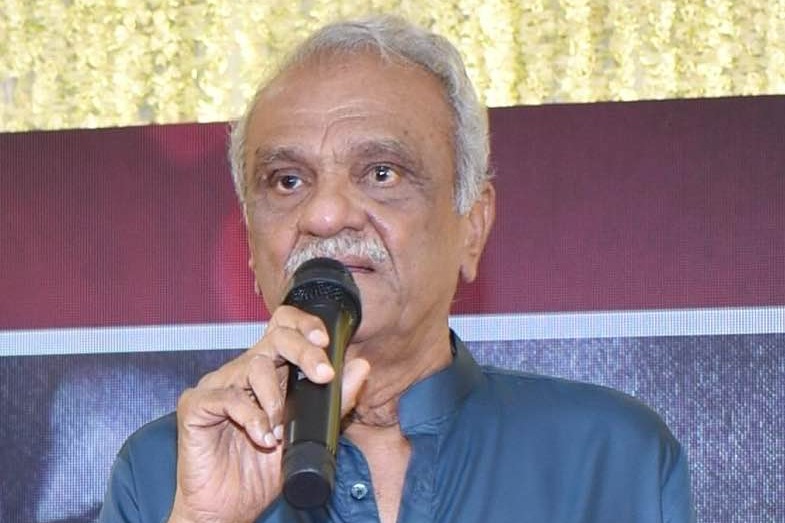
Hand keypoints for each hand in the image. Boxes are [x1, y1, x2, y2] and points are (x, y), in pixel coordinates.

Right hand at [167, 305, 369, 522]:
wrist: (227, 508)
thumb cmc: (262, 470)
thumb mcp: (309, 434)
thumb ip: (336, 402)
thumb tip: (361, 367)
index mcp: (269, 372)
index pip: (284, 327)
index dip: (304, 324)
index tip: (324, 341)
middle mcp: (243, 371)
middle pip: (274, 337)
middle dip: (305, 352)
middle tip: (323, 376)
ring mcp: (218, 385)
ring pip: (253, 366)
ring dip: (276, 399)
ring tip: (280, 431)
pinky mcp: (196, 405)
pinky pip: (226, 397)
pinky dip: (251, 417)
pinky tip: (262, 437)